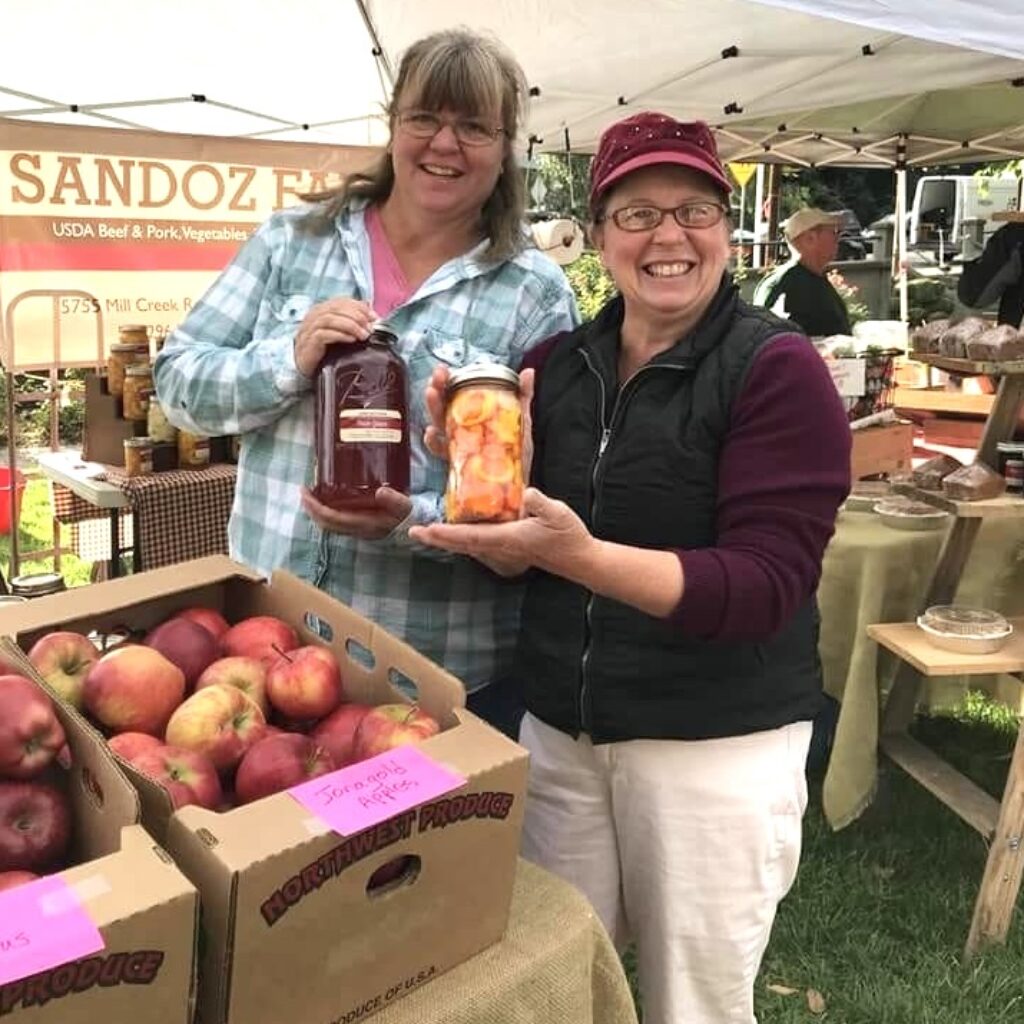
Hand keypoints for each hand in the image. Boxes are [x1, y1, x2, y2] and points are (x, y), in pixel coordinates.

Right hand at [294, 298, 376, 376]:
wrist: (308, 370)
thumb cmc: (325, 351)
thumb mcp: (341, 333)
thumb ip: (353, 322)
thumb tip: (372, 316)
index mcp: (321, 311)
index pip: (340, 301)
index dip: (359, 306)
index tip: (374, 316)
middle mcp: (313, 317)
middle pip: (335, 308)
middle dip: (356, 316)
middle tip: (369, 327)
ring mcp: (308, 330)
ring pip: (329, 319)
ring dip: (350, 325)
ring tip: (363, 335)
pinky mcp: (307, 344)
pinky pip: (322, 335)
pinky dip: (339, 335)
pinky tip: (351, 340)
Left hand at [301, 486, 411, 539]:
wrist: (414, 527)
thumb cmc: (408, 515)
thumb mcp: (404, 505)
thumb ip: (393, 499)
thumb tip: (380, 491)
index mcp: (364, 524)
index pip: (332, 518)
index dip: (315, 506)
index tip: (305, 492)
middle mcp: (357, 529)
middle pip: (324, 523)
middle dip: (310, 508)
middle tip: (303, 490)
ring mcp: (356, 530)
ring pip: (328, 525)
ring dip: (315, 511)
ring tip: (310, 494)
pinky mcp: (358, 527)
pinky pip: (335, 522)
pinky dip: (325, 512)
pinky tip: (325, 499)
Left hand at [409, 487, 594, 578]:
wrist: (579, 559)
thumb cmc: (568, 537)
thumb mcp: (558, 514)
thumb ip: (542, 504)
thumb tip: (527, 492)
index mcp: (508, 537)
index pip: (471, 536)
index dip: (447, 534)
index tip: (427, 530)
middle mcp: (500, 545)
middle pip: (461, 543)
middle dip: (437, 538)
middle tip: (414, 532)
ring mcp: (503, 548)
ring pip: (467, 544)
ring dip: (446, 539)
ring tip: (427, 531)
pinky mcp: (508, 546)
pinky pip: (477, 542)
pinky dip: (461, 538)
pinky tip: (456, 531)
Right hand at [423, 367, 535, 485]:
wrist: (518, 487)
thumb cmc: (515, 455)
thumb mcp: (520, 422)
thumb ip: (522, 397)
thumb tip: (528, 372)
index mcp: (472, 418)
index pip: (453, 396)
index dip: (445, 383)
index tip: (442, 371)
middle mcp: (461, 431)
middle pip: (442, 408)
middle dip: (435, 391)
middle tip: (435, 379)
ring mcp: (458, 447)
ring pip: (438, 425)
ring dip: (432, 409)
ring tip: (431, 395)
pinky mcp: (458, 465)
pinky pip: (442, 453)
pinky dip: (434, 443)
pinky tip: (432, 433)